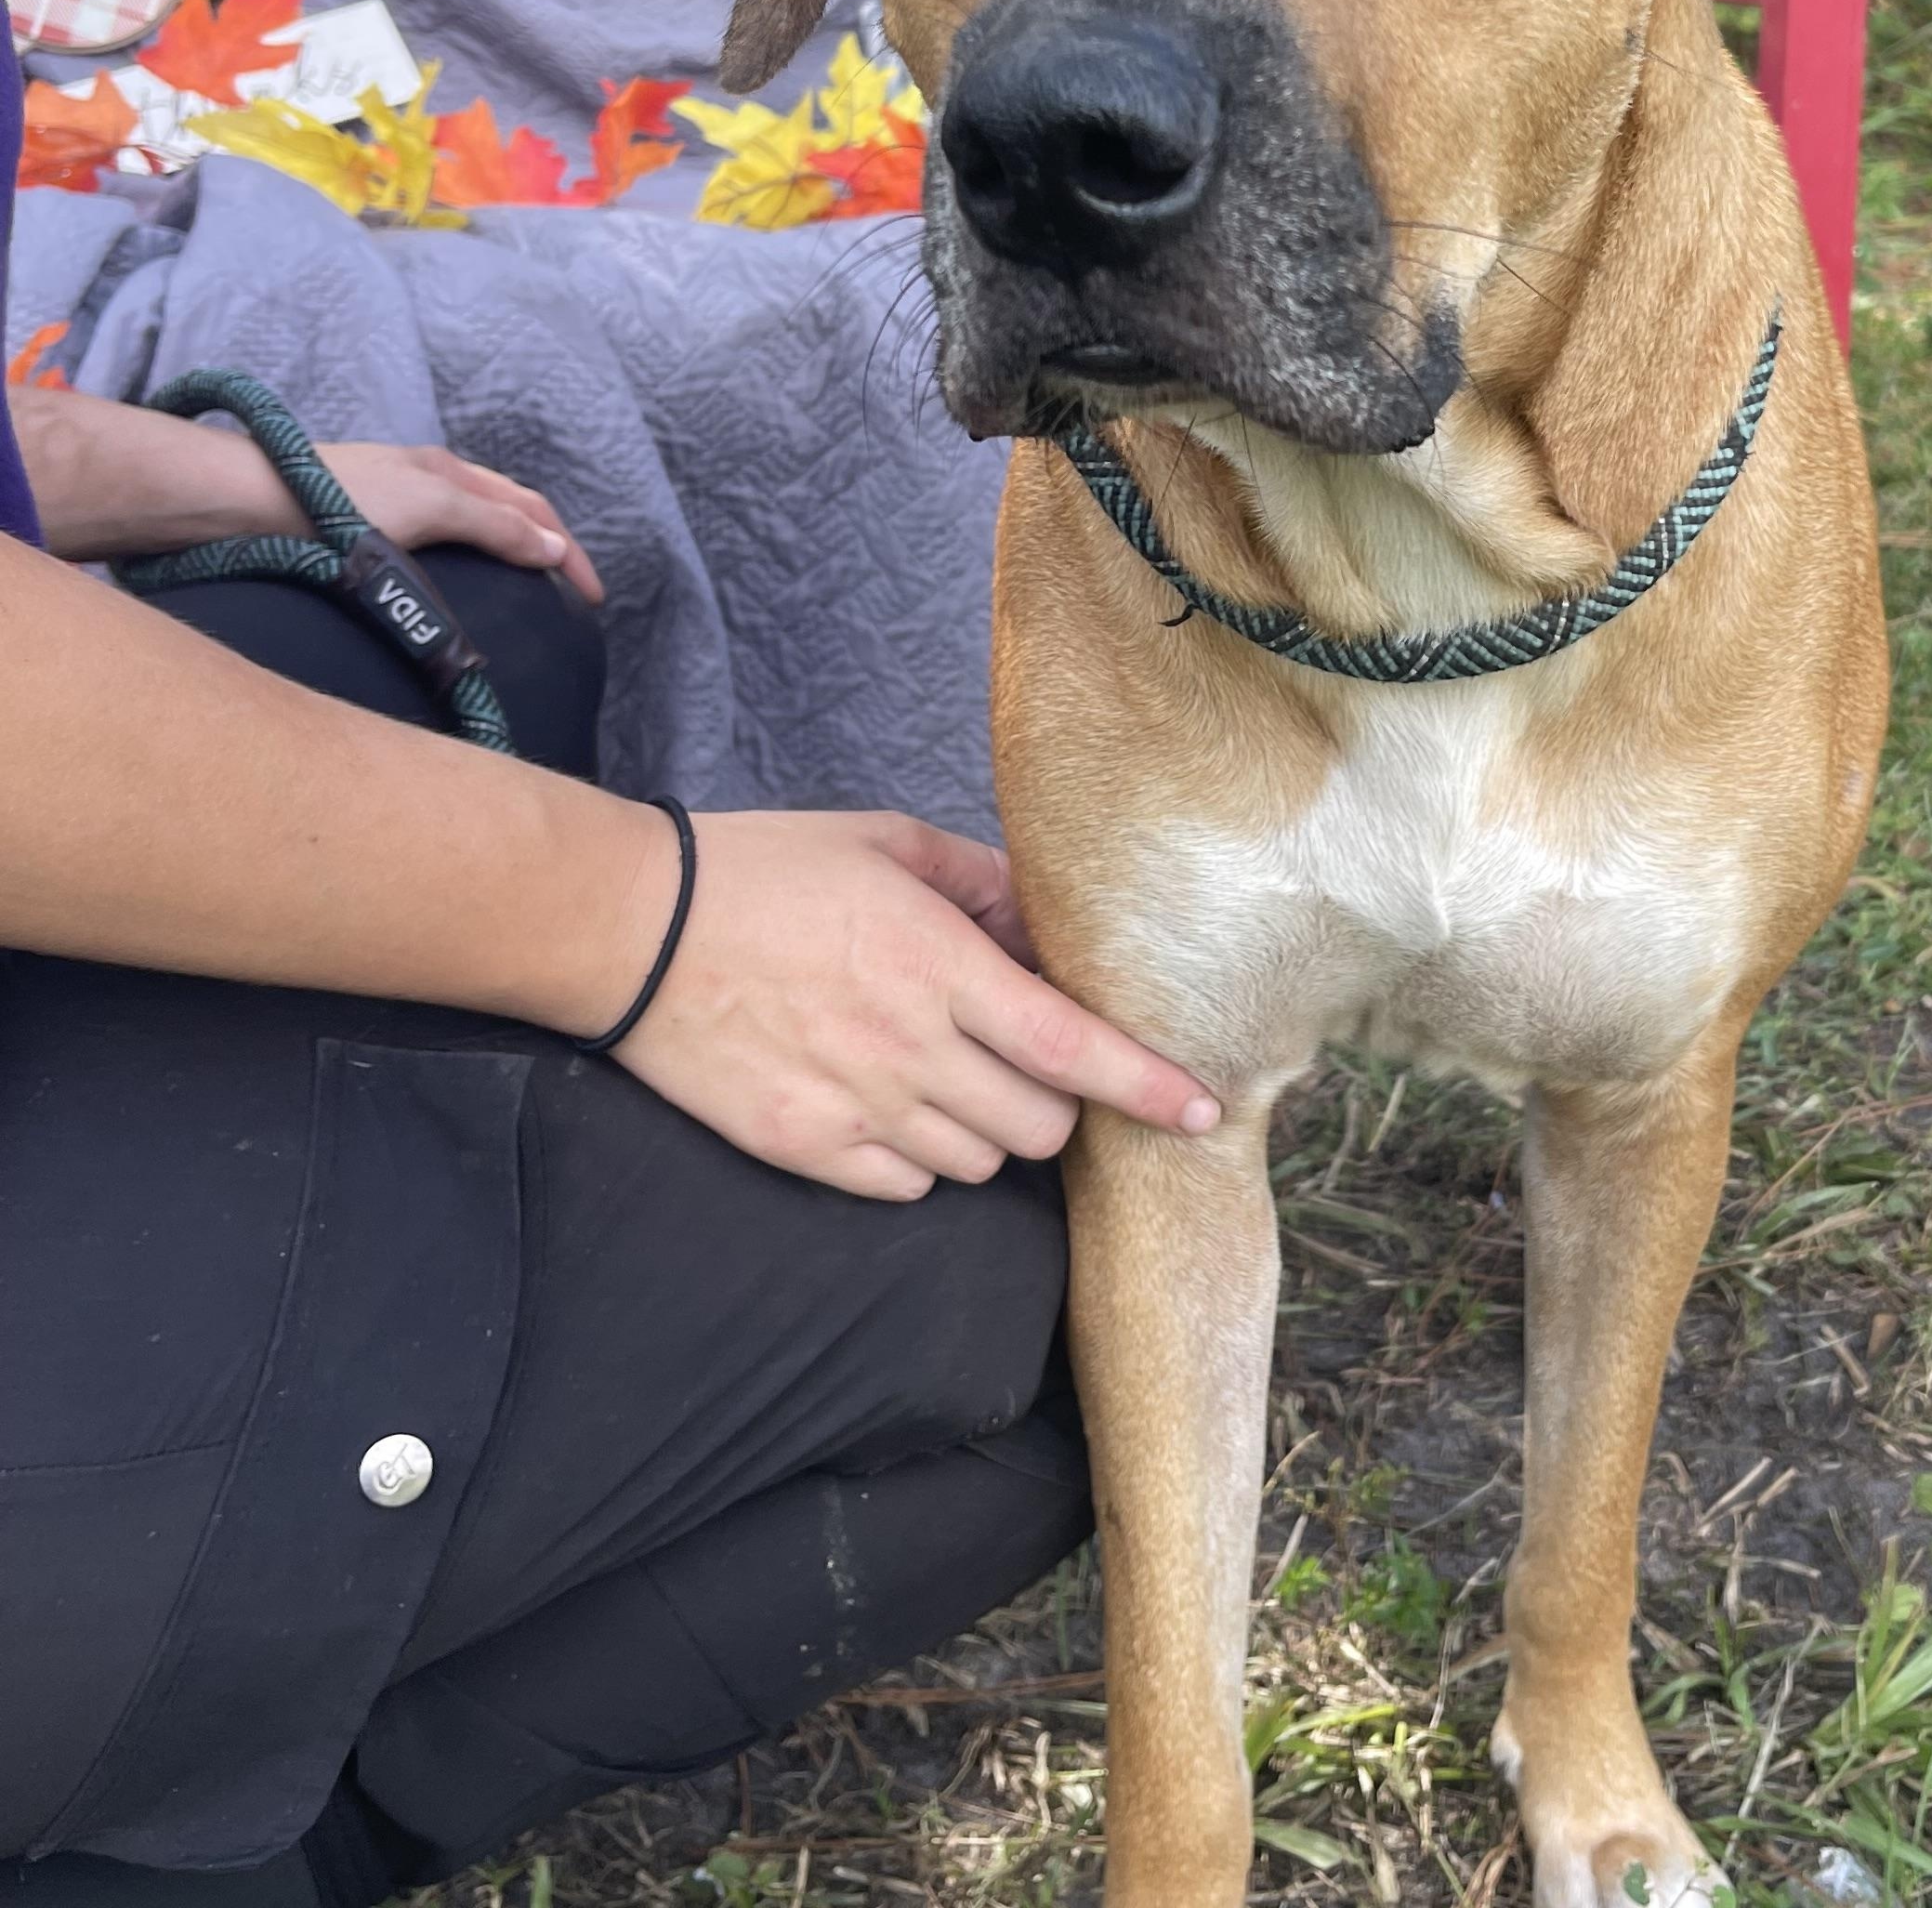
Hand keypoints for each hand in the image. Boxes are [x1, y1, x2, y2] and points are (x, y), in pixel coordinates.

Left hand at [316, 442, 604, 603]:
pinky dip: (456, 573)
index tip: (591, 600)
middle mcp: (420, 481)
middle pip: (501, 513)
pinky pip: (426, 552)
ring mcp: (386, 505)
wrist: (237, 503)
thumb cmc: (336, 499)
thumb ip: (493, 525)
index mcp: (446, 470)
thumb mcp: (430, 505)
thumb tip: (552, 547)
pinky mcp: (353, 531)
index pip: (529, 506)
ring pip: (462, 532)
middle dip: (540, 548)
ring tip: (514, 603)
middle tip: (562, 599)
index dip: (566, 548)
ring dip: (497, 560)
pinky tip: (443, 597)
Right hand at [608, 808, 1220, 1196]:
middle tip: (1025, 1060)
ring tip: (948, 1075)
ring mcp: (856, 1106)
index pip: (1072, 1048)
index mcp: (939, 966)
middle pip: (1040, 1125)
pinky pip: (906, 1188)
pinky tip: (894, 1108)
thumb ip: (981, 884)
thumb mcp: (886, 845)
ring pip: (979, 1163)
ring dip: (989, 1130)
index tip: (1202, 1110)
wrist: (628, 931)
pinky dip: (921, 1161)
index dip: (1147, 1087)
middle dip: (1056, 1102)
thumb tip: (1043, 925)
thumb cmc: (762, 871)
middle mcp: (909, 1048)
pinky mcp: (804, 1148)